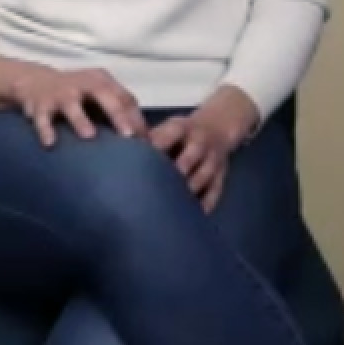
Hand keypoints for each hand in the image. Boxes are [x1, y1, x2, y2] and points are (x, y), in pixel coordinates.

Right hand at [8, 66, 147, 146]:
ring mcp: (61, 93)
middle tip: (128, 136)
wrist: (35, 82)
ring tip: (89, 136)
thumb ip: (119, 110)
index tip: (145, 141)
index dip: (136, 119)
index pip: (124, 98)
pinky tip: (50, 143)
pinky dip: (45, 130)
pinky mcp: (40, 104)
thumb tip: (146, 139)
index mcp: (102, 81)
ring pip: (71, 105)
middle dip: (116, 115)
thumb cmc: (77, 95)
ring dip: (80, 120)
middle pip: (103, 95)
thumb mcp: (98, 94)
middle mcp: (83, 83)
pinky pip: (42, 118)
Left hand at [148, 86, 259, 211]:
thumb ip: (149, 139)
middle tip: (157, 190)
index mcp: (181, 127)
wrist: (218, 128)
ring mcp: (213, 159)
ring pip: (204, 175)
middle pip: (192, 155)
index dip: (158, 145)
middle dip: (177, 170)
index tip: (142, 161)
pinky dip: (204, 205)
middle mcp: (200, 142)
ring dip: (189, 190)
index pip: (171, 134)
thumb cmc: (181, 133)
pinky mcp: (221, 176)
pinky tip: (191, 217)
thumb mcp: (167, 128)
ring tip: (172, 208)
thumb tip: (122, 152)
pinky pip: (214, 192)